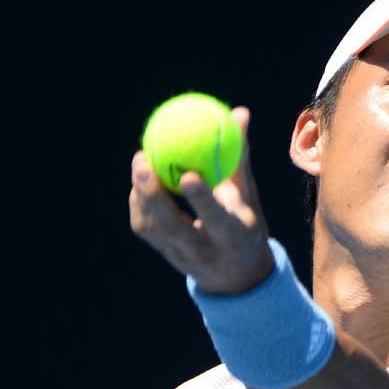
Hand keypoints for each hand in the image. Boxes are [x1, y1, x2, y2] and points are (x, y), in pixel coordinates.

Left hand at [129, 106, 274, 294]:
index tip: (188, 174)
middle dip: (153, 196)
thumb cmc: (246, 223)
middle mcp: (205, 251)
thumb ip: (240, 157)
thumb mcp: (249, 195)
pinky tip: (141, 180)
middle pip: (173, 227)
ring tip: (141, 162)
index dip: (201, 200)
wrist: (237, 276)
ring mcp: (181, 256)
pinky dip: (139, 202)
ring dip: (142, 195)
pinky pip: (144, 227)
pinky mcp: (164, 254)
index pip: (216, 220)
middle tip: (142, 161)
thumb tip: (239, 113)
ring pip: (152, 227)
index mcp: (233, 237)